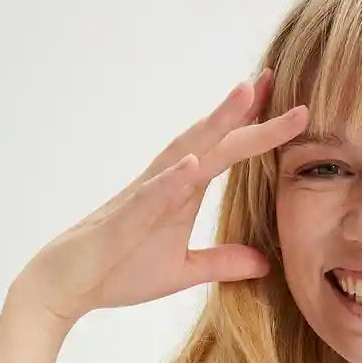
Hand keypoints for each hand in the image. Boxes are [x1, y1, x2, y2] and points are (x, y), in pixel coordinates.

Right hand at [12, 69, 308, 323]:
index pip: (226, 153)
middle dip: (246, 111)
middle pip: (212, 140)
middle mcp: (166, 182)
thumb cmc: (120, 272)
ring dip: (214, 123)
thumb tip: (264, 263)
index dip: (257, 129)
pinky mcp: (124, 220)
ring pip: (184, 151)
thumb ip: (222, 262)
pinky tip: (193, 163)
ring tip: (245, 94)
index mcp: (182, 192)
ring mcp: (144, 197)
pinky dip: (172, 179)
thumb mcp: (184, 271)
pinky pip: (151, 196)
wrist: (69, 285)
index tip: (292, 107)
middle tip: (277, 77)